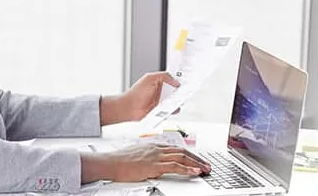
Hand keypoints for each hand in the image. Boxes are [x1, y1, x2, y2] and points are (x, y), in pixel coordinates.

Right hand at [81, 144, 210, 182]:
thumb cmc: (120, 161)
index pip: (176, 148)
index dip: (189, 154)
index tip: (197, 159)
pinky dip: (187, 168)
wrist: (111, 162)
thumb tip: (157, 164)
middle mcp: (157, 148)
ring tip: (205, 169)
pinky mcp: (154, 165)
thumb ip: (149, 157)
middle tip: (207, 165)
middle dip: (197, 158)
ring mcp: (156, 156)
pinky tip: (195, 172)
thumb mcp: (138, 155)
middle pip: (182, 151)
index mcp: (153, 145)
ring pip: (182, 157)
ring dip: (196, 163)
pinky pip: (175, 166)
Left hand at [124, 72, 180, 120]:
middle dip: (180, 91)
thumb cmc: (136, 93)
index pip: (171, 79)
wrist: (130, 107)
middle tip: (185, 91)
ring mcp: (160, 101)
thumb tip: (175, 81)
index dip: (177, 79)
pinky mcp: (160, 110)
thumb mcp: (150, 78)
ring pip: (174, 100)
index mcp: (157, 82)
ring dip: (177, 101)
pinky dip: (173, 110)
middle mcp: (159, 91)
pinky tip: (173, 108)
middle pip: (174, 90)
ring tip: (180, 100)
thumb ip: (164, 76)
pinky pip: (171, 110)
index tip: (185, 80)